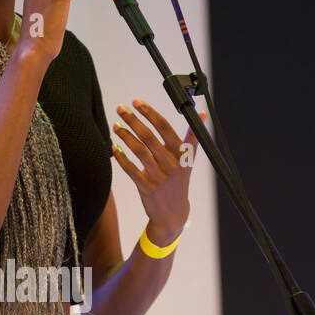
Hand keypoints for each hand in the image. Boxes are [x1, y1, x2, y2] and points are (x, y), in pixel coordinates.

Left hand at [111, 99, 201, 242]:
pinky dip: (121, 158)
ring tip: (115, 125)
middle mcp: (171, 164)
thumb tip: (201, 114)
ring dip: (125, 136)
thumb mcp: (188, 161)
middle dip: (133, 120)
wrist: (173, 213)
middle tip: (121, 108)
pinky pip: (131, 169)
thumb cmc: (178, 181)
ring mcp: (159, 177)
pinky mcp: (146, 188)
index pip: (165, 128)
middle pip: (149, 137)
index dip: (150, 113)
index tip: (137, 102)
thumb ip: (191, 137)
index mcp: (181, 154)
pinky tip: (113, 148)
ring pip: (139, 151)